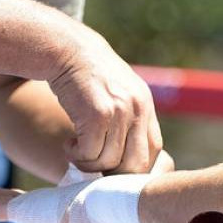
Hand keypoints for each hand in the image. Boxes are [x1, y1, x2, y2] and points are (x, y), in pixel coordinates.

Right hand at [48, 40, 162, 173]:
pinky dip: (77, 156)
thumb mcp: (118, 91)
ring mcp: (120, 111)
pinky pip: (90, 154)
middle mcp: (138, 108)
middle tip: (94, 165)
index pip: (155, 150)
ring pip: (110, 162)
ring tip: (77, 151)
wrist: (67, 49)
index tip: (113, 168)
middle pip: (138, 164)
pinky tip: (69, 144)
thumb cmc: (87, 76)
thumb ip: (128, 119)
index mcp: (145, 105)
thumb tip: (125, 162)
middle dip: (114, 173)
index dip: (135, 166)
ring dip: (89, 165)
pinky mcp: (98, 114)